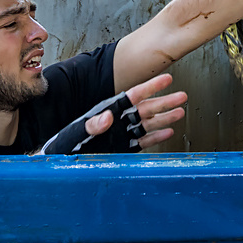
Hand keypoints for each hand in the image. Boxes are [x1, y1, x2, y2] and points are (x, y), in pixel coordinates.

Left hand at [41, 74, 186, 153]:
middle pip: (146, 109)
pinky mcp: (122, 149)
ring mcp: (121, 135)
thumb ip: (92, 124)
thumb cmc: (64, 144)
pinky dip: (155, 137)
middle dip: (164, 102)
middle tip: (182, 96)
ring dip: (164, 119)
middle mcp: (117, 122)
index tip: (166, 79)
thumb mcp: (76, 132)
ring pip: (148, 124)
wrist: (60, 163)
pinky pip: (142, 142)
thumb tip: (107, 117)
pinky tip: (167, 132)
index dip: (151, 87)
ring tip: (179, 112)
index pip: (133, 95)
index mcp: (107, 111)